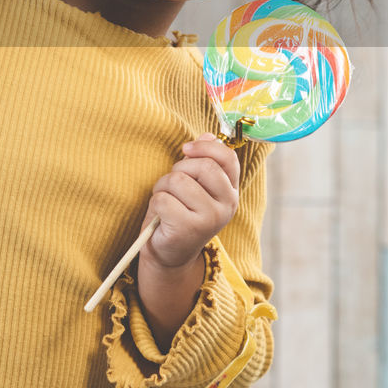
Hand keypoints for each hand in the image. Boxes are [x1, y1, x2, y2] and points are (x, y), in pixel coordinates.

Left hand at [139, 134, 240, 270]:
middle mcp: (228, 205)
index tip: (186, 149)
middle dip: (179, 168)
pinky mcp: (190, 228)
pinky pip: (164, 199)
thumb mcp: (194, 185)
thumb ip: (202, 160)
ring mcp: (211, 218)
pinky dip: (156, 203)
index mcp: (231, 191)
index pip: (228, 158)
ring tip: (167, 202)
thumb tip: (208, 134)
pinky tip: (162, 217)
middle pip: (203, 166)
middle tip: (173, 185)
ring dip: (163, 187)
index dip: (205, 147)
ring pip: (179, 180)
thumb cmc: (179, 212)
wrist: (169, 253)